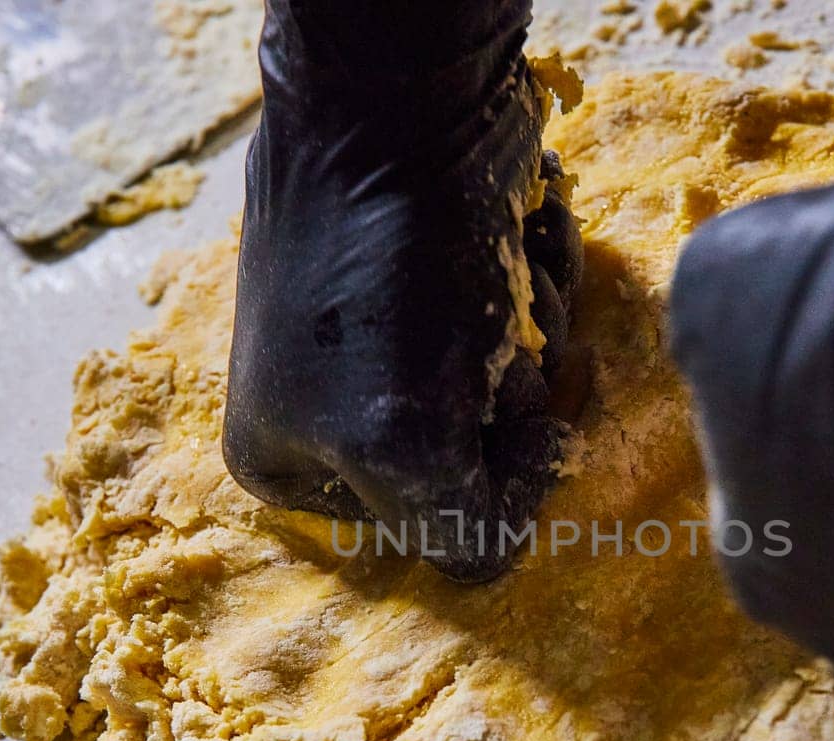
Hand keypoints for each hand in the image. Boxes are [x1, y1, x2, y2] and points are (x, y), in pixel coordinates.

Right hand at [224, 0, 583, 581]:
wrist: (400, 102)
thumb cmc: (391, 280)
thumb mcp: (400, 443)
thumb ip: (456, 527)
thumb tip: (495, 545)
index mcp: (290, 462)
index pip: (441, 530)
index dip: (495, 481)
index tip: (510, 420)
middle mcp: (334, 406)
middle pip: (485, 453)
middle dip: (513, 392)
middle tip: (490, 328)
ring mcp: (394, 333)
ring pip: (522, 381)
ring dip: (535, 322)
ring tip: (502, 266)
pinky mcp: (445, 269)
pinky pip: (534, 305)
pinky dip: (544, 270)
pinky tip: (523, 229)